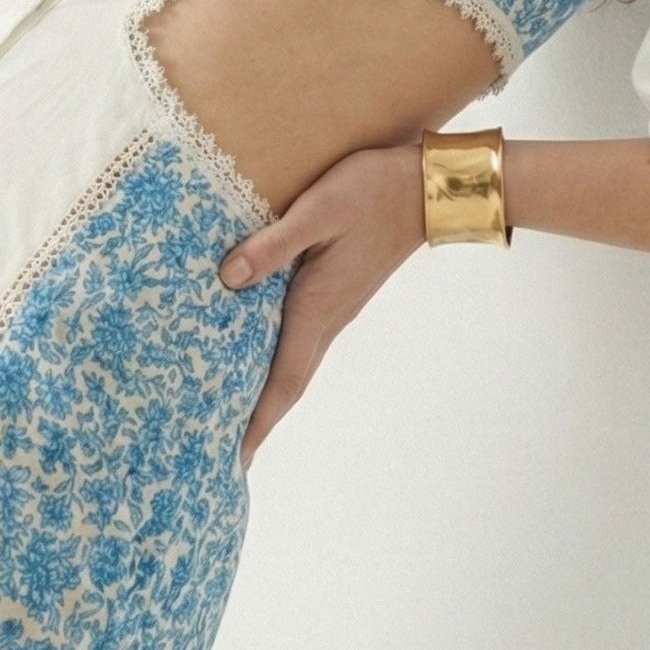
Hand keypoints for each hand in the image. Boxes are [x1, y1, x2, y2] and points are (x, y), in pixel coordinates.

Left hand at [217, 140, 425, 474]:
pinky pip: (301, 340)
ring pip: (294, 364)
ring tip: (230, 413)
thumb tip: (227, 278)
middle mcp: (328, 319)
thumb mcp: (319, 210)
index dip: (258, 423)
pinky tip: (257, 354)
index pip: (283, 382)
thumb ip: (274, 244)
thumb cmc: (372, 192)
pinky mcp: (338, 292)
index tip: (235, 462)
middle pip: (287, 385)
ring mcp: (336, 309)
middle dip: (256, 421)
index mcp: (319, 308)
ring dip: (266, 394)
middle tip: (220, 451)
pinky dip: (277, 361)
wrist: (429, 187)